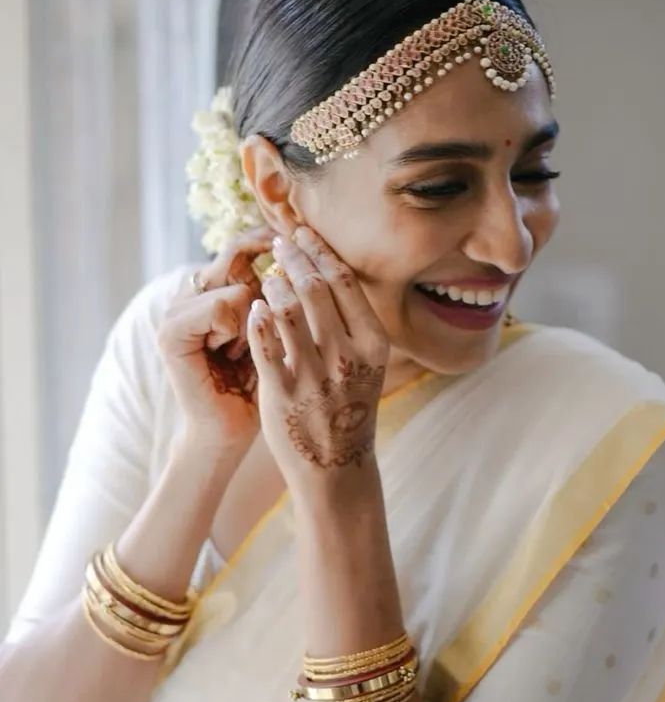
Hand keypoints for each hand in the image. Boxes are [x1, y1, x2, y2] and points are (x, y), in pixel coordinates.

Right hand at [158, 228, 274, 453]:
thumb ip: (278, 291)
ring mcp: (176, 309)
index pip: (241, 246)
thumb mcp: (275, 329)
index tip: (292, 241)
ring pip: (239, 288)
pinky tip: (228, 356)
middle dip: (264, 293)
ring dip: (252, 323)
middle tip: (257, 333)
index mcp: (214, 287)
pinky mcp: (170, 330)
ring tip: (239, 352)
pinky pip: (221, 307)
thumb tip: (302, 249)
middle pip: (237, 256)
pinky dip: (234, 333)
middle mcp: (191, 292)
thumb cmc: (261, 383)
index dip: (266, 241)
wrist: (230, 430)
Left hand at [246, 225, 388, 489]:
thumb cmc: (348, 408)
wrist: (335, 466)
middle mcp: (346, 355)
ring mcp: (314, 374)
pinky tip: (255, 309)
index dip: (320, 251)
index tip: (303, 234)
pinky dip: (257, 319)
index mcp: (373, 344)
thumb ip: (351, 323)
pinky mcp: (283, 391)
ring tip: (269, 278)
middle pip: (314, 287)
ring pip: (287, 309)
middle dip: (294, 258)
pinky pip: (264, 343)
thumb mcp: (366, 364)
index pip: (343, 281)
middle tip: (280, 243)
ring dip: (274, 285)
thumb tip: (326, 269)